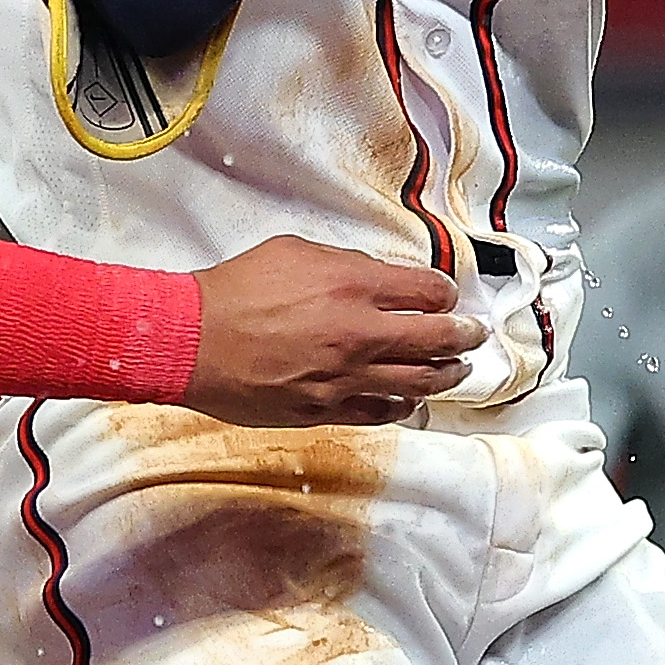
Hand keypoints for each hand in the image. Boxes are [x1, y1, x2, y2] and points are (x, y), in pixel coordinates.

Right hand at [182, 233, 486, 426]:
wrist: (190, 341)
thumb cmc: (234, 292)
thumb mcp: (294, 251)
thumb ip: (344, 264)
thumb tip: (375, 278)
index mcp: (353, 286)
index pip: (428, 292)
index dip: (446, 294)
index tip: (448, 297)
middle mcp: (358, 334)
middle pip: (437, 340)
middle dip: (464, 336)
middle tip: (473, 334)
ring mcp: (345, 378)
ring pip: (419, 383)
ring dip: (445, 375)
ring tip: (455, 369)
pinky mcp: (327, 410)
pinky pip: (382, 414)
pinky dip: (403, 406)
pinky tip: (411, 401)